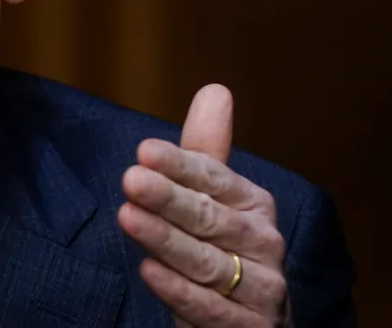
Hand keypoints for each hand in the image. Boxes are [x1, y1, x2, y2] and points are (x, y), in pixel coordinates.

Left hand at [118, 85, 286, 326]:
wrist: (247, 321)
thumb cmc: (223, 251)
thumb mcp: (213, 200)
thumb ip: (205, 152)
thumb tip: (214, 89)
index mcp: (254, 204)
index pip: (215, 179)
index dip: (181, 166)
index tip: (144, 151)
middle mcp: (263, 243)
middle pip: (210, 218)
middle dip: (170, 198)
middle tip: (131, 180)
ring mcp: (261, 288)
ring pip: (208, 263)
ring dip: (166, 240)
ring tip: (128, 218)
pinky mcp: (249, 327)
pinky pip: (211, 309)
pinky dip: (179, 291)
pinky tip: (148, 272)